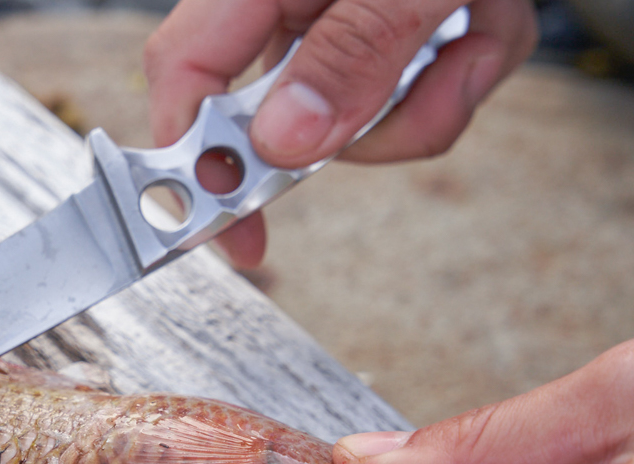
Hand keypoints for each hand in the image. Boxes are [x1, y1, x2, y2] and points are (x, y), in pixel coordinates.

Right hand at [143, 0, 536, 267]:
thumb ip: (351, 49)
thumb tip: (285, 142)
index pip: (186, 72)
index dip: (194, 161)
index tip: (230, 232)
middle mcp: (293, 1)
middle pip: (283, 115)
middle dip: (370, 123)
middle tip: (430, 88)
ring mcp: (344, 17)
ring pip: (360, 116)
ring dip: (436, 91)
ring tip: (477, 21)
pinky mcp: (393, 28)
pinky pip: (415, 93)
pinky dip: (466, 69)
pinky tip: (486, 16)